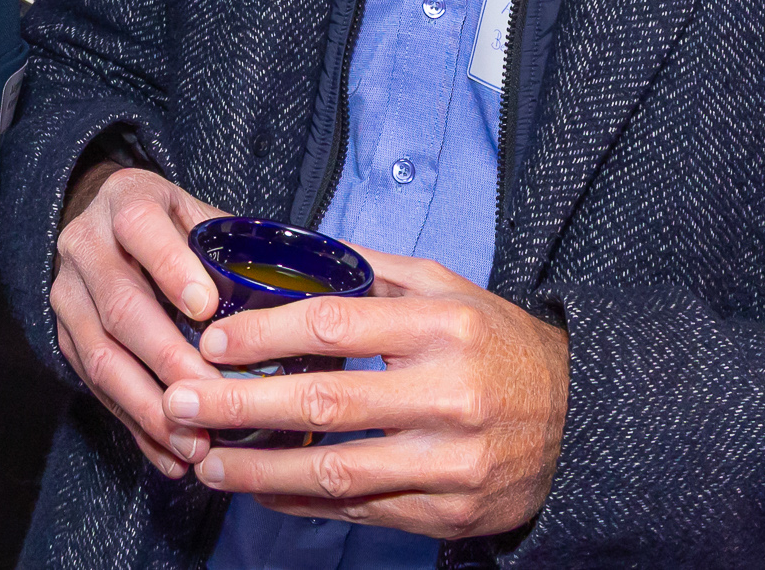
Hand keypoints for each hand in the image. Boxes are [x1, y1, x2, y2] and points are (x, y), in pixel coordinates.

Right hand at [50, 164, 228, 479]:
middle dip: (167, 358)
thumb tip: (303, 291)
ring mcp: (68, 295)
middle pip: (121, 305)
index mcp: (126, 202)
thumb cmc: (167, 223)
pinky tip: (169, 456)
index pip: (141, 228)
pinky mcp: (64, 338)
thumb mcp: (195, 211)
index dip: (172, 268)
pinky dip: (135, 427)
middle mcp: (86, 246)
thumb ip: (231, 245)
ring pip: (101, 357)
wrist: (100, 221)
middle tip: (211, 397)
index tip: (206, 309)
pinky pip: (96, 389)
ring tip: (192, 442)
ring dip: (149, 406)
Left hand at [161, 248, 568, 538]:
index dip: (264, 335)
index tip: (213, 343)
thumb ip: (376, 273)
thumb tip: (297, 253)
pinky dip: (304, 502)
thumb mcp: (451, 289)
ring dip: (260, 469)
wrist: (583, 421)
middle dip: (240, 405)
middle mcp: (450, 393)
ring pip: (337, 470)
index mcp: (444, 326)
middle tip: (181, 403)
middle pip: (325, 401)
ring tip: (207, 460)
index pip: (335, 324)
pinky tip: (263, 491)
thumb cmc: (501, 346)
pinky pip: (363, 510)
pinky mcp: (452, 510)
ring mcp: (452, 460)